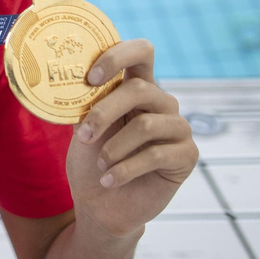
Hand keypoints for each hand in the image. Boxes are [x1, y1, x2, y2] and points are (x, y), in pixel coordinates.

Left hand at [65, 38, 196, 241]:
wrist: (100, 206)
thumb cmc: (91, 162)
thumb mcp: (83, 128)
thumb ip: (87, 102)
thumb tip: (72, 77)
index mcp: (137, 88)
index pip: (141, 52)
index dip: (117, 57)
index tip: (90, 78)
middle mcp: (162, 103)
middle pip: (139, 89)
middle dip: (104, 113)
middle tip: (84, 136)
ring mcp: (178, 128)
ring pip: (146, 125)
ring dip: (114, 148)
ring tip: (101, 165)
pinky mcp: (187, 155)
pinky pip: (156, 154)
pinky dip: (125, 170)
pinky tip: (109, 181)